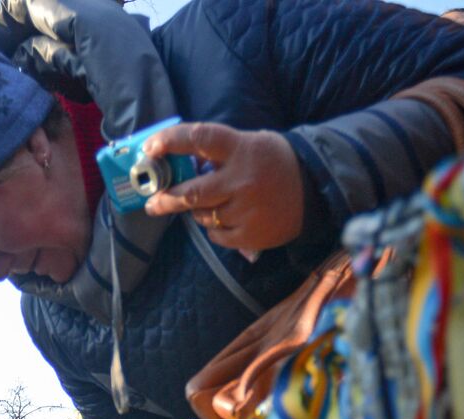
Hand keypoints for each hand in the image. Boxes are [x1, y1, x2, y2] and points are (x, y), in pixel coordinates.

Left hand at [142, 122, 305, 253]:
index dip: (170, 141)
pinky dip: (216, 229)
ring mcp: (246, 210)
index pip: (199, 138)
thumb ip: (217, 152)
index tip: (149, 149)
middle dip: (166, 199)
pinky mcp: (251, 235)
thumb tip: (174, 162)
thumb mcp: (249, 144)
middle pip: (191, 193)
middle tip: (153, 203)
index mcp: (240, 149)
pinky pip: (216, 235)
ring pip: (202, 216)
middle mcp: (242, 180)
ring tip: (216, 204)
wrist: (314, 189)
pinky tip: (232, 219)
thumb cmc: (272, 163)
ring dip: (200, 212)